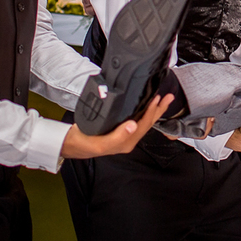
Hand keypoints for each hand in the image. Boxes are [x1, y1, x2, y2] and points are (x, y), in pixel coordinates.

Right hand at [60, 93, 174, 158]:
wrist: (72, 144)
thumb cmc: (84, 143)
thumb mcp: (100, 142)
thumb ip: (117, 136)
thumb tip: (133, 125)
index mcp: (126, 143)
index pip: (144, 125)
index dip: (151, 112)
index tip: (157, 99)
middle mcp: (128, 139)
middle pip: (147, 123)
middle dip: (159, 110)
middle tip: (168, 97)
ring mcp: (125, 135)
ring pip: (143, 121)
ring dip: (154, 110)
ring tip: (162, 99)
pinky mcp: (120, 129)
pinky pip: (137, 119)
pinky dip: (144, 111)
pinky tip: (146, 105)